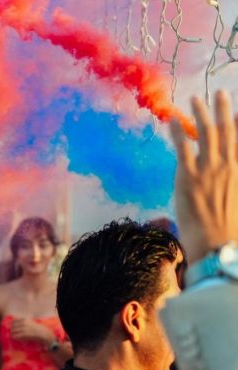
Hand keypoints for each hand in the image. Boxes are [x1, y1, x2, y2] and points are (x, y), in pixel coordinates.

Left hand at [10, 317, 52, 344]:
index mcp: (24, 319)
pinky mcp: (24, 334)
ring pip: (13, 331)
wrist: (43, 334)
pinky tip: (16, 339)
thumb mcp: (30, 322)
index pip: (13, 321)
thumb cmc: (37, 329)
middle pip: (12, 326)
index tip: (12, 328)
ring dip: (12, 334)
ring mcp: (24, 328)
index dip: (11, 325)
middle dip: (11, 330)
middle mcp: (23, 323)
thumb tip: (13, 325)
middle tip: (12, 333)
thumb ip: (23, 322)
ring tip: (14, 336)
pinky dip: (15, 338)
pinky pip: (15, 336)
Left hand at [171, 91, 237, 261]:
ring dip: (200, 114)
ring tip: (194, 100)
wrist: (217, 243)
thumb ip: (232, 182)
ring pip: (205, 133)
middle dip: (222, 109)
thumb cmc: (228, 229)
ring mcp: (207, 170)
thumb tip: (228, 176)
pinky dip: (177, 132)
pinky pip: (182, 148)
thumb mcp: (236, 199)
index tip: (236, 110)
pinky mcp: (188, 177)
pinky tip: (171, 119)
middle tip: (219, 93)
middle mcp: (227, 165)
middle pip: (226, 130)